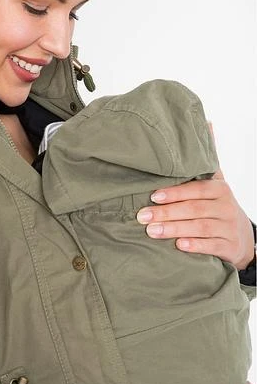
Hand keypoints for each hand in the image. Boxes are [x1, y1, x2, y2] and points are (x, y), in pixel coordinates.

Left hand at [136, 170, 254, 270]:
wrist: (241, 237)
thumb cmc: (216, 208)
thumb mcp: (213, 189)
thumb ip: (201, 171)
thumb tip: (199, 136)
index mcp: (220, 190)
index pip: (196, 189)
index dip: (175, 193)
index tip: (153, 197)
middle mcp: (226, 207)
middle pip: (194, 208)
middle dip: (167, 212)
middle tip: (143, 216)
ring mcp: (229, 228)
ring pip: (201, 227)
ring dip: (174, 229)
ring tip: (152, 231)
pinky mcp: (229, 247)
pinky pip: (211, 246)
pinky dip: (195, 245)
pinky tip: (179, 245)